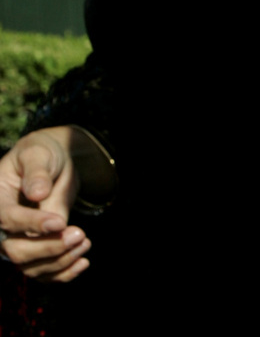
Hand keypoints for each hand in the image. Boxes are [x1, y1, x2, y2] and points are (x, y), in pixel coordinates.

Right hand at [0, 127, 91, 281]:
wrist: (51, 164)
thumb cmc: (41, 155)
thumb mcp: (38, 153)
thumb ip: (36, 172)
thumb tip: (37, 193)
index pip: (9, 220)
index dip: (32, 224)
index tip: (59, 222)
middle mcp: (2, 228)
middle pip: (15, 251)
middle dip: (48, 248)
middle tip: (79, 235)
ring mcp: (17, 242)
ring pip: (29, 267)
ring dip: (59, 262)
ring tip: (85, 242)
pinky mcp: (34, 251)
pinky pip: (42, 272)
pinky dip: (62, 274)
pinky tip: (82, 262)